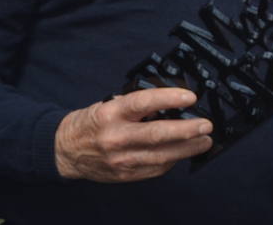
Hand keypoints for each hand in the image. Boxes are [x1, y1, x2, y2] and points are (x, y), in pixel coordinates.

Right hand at [53, 88, 212, 181]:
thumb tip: (172, 103)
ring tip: (204, 141)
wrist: (66, 151)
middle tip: (206, 125)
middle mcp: (116, 137)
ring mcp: (120, 159)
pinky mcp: (124, 175)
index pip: (143, 102)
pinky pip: (155, 169)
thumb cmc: (93, 123)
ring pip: (161, 156)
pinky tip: (182, 152)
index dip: (169, 98)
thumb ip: (138, 105)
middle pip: (157, 134)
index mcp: (111, 113)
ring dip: (187, 148)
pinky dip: (172, 160)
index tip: (190, 97)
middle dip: (187, 130)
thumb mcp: (110, 104)